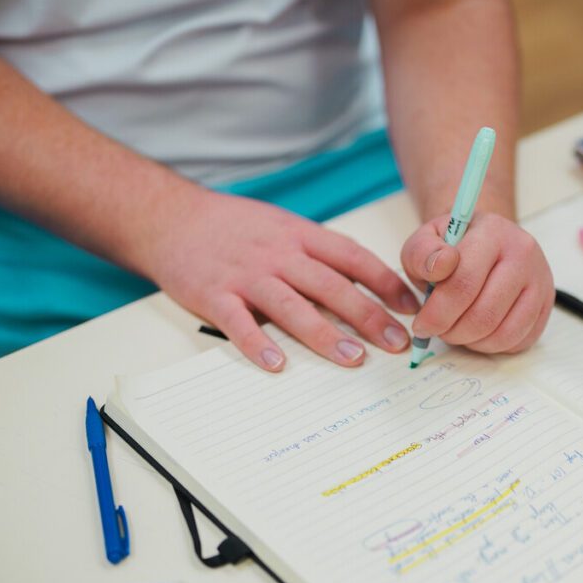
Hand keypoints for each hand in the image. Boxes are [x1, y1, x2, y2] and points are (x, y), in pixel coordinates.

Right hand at [141, 187, 419, 370]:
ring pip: (291, 305)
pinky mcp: (214, 294)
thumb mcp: (284, 227)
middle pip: (330, 285)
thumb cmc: (235, 227)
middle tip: (396, 343)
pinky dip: (257, 344)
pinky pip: (238, 322)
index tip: (410, 306)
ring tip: (352, 358)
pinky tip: (276, 364)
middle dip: (368, 315)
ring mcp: (246, 274)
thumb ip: (319, 255)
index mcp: (300, 235)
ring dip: (324, 334)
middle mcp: (278, 253)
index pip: (352, 257)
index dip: (385, 281)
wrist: (172, 217)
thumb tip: (366, 287)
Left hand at [401, 212, 553, 353]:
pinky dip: (492, 346)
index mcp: (492, 232)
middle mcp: (523, 253)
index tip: (421, 323)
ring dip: (471, 342)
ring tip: (455, 330)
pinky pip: (519, 340)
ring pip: (503, 333)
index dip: (437, 313)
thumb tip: (439, 267)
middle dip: (452, 331)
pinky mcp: (547, 303)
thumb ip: (422, 253)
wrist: (486, 242)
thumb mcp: (426, 240)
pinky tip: (477, 332)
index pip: (464, 283)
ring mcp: (540, 279)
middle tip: (437, 330)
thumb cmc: (453, 246)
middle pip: (484, 314)